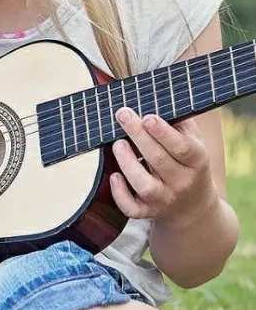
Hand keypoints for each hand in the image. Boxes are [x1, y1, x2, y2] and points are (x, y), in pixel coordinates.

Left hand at [110, 107, 217, 223]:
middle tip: (123, 115)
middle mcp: (182, 182)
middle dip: (139, 136)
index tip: (147, 116)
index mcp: (196, 160)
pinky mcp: (149, 212)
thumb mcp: (193, 141)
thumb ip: (179, 122)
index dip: (163, 132)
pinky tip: (114, 176)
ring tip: (117, 143)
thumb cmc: (188, 162)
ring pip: (145, 185)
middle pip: (159, 160)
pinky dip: (120, 194)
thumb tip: (154, 96)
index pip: (182, 147)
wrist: (194, 206)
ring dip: (128, 163)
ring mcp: (165, 199)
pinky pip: (132, 209)